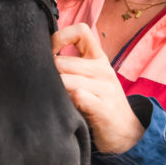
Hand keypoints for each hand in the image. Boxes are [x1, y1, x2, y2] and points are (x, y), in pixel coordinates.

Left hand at [52, 23, 144, 153]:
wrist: (126, 133)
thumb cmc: (99, 103)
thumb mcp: (90, 79)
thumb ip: (72, 66)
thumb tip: (38, 58)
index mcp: (98, 58)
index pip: (81, 30)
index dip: (60, 36)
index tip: (49, 52)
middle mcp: (103, 69)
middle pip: (63, 62)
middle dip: (48, 75)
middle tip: (43, 87)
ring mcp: (106, 88)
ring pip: (66, 79)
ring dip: (55, 90)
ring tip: (53, 100)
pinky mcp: (104, 108)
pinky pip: (78, 96)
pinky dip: (67, 102)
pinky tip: (65, 110)